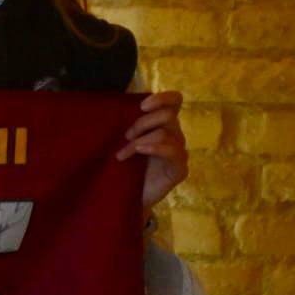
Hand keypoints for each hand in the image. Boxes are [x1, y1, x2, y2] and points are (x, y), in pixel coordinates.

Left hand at [117, 91, 187, 209]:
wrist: (129, 196)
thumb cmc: (125, 165)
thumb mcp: (125, 140)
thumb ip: (128, 123)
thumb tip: (115, 104)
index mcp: (163, 124)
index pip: (175, 101)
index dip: (163, 98)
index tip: (142, 106)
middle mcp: (175, 135)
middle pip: (167, 115)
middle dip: (142, 123)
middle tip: (126, 136)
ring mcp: (179, 152)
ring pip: (165, 133)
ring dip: (140, 140)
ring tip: (123, 153)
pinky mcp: (180, 168)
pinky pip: (173, 151)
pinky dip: (154, 148)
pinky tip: (139, 151)